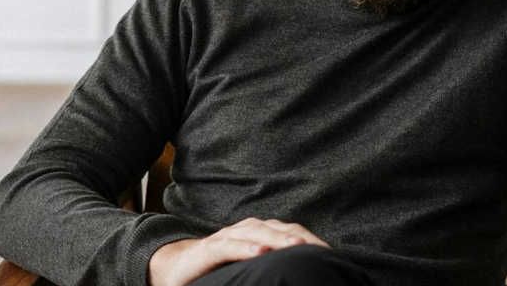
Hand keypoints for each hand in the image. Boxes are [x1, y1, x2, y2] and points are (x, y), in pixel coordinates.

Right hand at [148, 217, 330, 285]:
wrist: (175, 267)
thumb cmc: (219, 269)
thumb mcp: (249, 269)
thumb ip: (271, 269)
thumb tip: (299, 277)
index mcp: (259, 233)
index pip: (290, 232)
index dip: (310, 240)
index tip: (331, 252)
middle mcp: (246, 230)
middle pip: (279, 229)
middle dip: (300, 238)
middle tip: (321, 250)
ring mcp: (227, 237)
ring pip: (258, 232)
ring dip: (278, 239)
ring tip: (296, 247)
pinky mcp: (209, 249)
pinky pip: (229, 246)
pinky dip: (246, 247)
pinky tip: (260, 252)